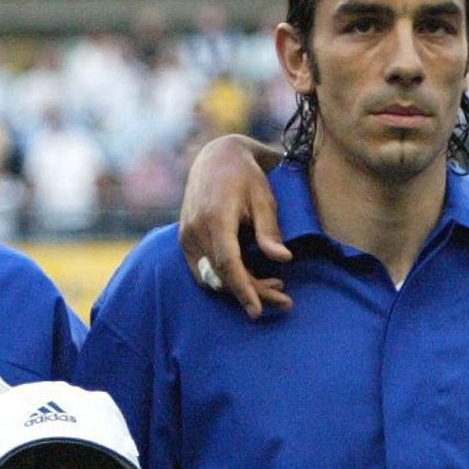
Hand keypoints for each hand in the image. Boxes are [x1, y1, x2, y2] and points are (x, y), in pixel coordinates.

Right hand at [177, 136, 292, 318]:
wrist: (216, 157)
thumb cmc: (245, 176)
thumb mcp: (264, 198)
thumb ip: (269, 230)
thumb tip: (283, 259)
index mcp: (215, 218)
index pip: (227, 264)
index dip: (243, 289)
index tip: (257, 311)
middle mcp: (195, 230)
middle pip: (222, 276)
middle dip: (252, 293)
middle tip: (284, 300)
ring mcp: (186, 237)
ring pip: (212, 277)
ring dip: (240, 288)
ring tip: (274, 286)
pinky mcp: (185, 241)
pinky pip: (203, 270)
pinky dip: (226, 279)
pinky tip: (251, 277)